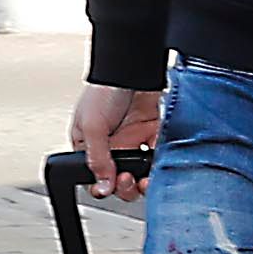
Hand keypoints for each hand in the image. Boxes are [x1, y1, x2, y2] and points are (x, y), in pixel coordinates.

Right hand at [72, 82, 159, 196]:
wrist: (131, 66)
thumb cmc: (104, 89)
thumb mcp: (91, 125)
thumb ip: (97, 158)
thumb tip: (102, 185)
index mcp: (92, 147)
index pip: (95, 177)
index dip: (102, 187)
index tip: (109, 187)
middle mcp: (114, 147)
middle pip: (120, 181)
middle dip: (125, 188)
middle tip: (127, 180)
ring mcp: (135, 141)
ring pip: (142, 174)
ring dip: (144, 181)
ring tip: (144, 179)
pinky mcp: (154, 135)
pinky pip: (159, 157)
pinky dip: (161, 164)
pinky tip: (158, 164)